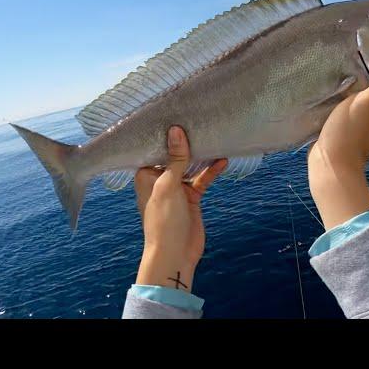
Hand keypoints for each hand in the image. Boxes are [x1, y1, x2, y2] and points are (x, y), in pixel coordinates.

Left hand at [134, 125, 226, 291]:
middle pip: (174, 156)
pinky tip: (223, 160)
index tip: (176, 114)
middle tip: (199, 120)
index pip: (155, 149)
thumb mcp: (168, 186)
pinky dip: (211, 171)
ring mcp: (177, 188)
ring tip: (214, 136)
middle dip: (186, 142)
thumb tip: (176, 130)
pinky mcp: (191, 197)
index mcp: (146, 175)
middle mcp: (160, 179)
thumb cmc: (164, 221)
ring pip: (190, 166)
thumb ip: (175, 159)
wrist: (175, 254)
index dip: (165, 134)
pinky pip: (202, 179)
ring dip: (201, 155)